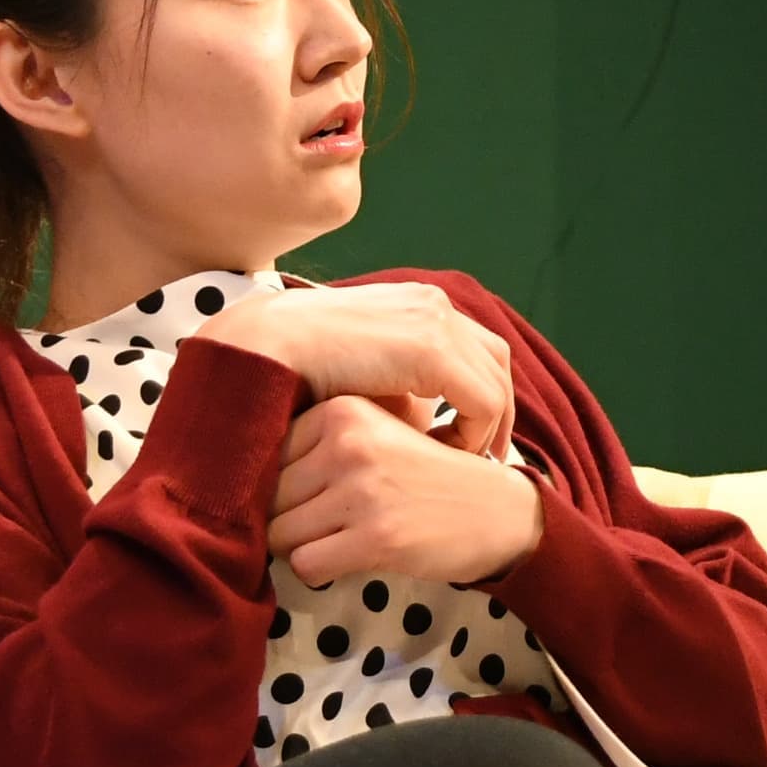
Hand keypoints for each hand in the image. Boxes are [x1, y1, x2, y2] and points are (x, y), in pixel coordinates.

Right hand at [208, 282, 514, 459]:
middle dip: (499, 411)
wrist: (267, 349)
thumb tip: (433, 431)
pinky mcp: (431, 349)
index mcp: (420, 304)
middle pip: (496, 361)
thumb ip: (404, 398)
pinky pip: (483, 400)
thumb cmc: (304, 370)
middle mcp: (435, 304)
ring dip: (490, 426)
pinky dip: (477, 432)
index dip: (483, 396)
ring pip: (497, 382)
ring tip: (472, 463)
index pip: (478, 349)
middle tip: (490, 457)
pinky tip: (452, 455)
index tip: (470, 439)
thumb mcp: (366, 381)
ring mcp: (436, 321)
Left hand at [271, 397, 542, 589]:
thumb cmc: (426, 477)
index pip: (266, 456)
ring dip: (303, 546)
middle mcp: (349, 442)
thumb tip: (240, 471)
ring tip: (341, 538)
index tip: (314, 495)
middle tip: (328, 524)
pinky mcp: (375, 536)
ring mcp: (362, 489)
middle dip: (289, 519)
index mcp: (345, 410)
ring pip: (279, 535)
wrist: (496, 511)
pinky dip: (319, 570)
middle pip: (267, 498)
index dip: (282, 486)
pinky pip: (306, 565)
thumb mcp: (376, 435)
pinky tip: (352, 557)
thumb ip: (319, 442)